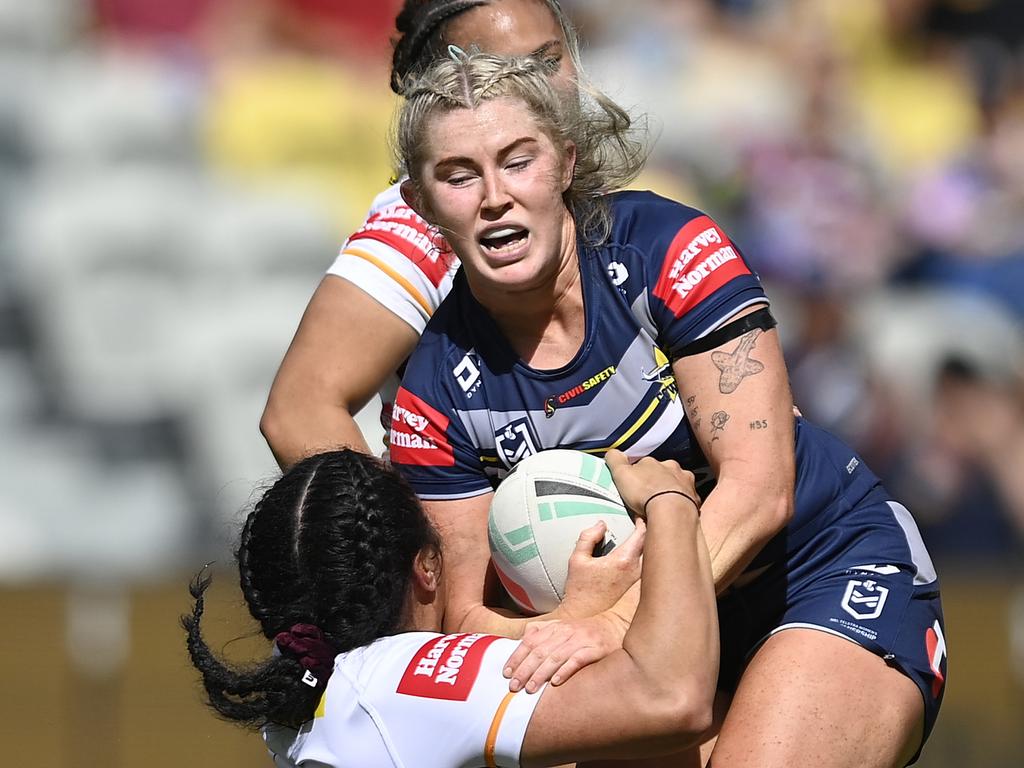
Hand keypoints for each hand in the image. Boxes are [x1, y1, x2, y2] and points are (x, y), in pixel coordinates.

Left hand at [502, 612, 626, 692]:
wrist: (614, 625)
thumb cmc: (583, 632)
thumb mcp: (561, 627)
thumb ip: (541, 631)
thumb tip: (521, 640)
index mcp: (554, 627)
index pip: (530, 642)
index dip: (516, 657)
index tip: (506, 673)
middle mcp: (565, 632)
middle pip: (539, 651)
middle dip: (524, 669)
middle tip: (513, 686)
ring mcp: (580, 640)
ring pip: (555, 657)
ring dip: (540, 674)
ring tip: (530, 689)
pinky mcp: (595, 649)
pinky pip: (577, 660)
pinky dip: (565, 670)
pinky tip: (555, 682)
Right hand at [559, 519, 645, 618]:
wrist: (585, 618)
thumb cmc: (580, 592)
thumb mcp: (577, 559)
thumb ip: (588, 537)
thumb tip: (601, 525)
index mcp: (623, 561)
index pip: (642, 535)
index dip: (642, 522)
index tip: (639, 518)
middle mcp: (636, 572)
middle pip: (651, 546)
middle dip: (649, 534)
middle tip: (642, 526)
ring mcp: (639, 583)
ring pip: (651, 559)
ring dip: (647, 548)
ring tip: (640, 542)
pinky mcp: (638, 591)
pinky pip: (647, 570)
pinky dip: (645, 561)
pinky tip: (638, 560)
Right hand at [604, 449, 697, 518]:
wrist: (672, 511)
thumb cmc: (645, 492)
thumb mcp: (621, 473)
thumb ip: (615, 460)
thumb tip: (612, 451)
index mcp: (654, 462)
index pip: (644, 464)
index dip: (638, 474)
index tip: (634, 485)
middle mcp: (672, 469)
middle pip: (663, 472)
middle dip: (657, 481)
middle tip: (649, 495)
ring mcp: (686, 483)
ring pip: (678, 484)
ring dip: (671, 491)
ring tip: (662, 505)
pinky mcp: (695, 499)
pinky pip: (687, 500)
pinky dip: (681, 505)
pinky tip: (674, 513)